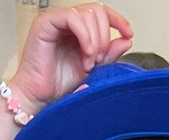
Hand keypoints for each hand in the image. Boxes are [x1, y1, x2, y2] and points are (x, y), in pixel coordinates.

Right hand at [8, 3, 133, 113]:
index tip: (129, 34)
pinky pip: (73, 17)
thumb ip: (109, 54)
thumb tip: (126, 39)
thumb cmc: (58, 86)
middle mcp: (67, 22)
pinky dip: (85, 35)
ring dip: (95, 40)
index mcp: (78, 29)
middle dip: (104, 37)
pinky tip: (86, 53)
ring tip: (89, 62)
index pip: (102, 12)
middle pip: (97, 11)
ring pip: (88, 13)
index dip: (118, 20)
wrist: (39, 99)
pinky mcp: (45, 23)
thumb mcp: (93, 69)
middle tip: (98, 60)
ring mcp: (56, 20)